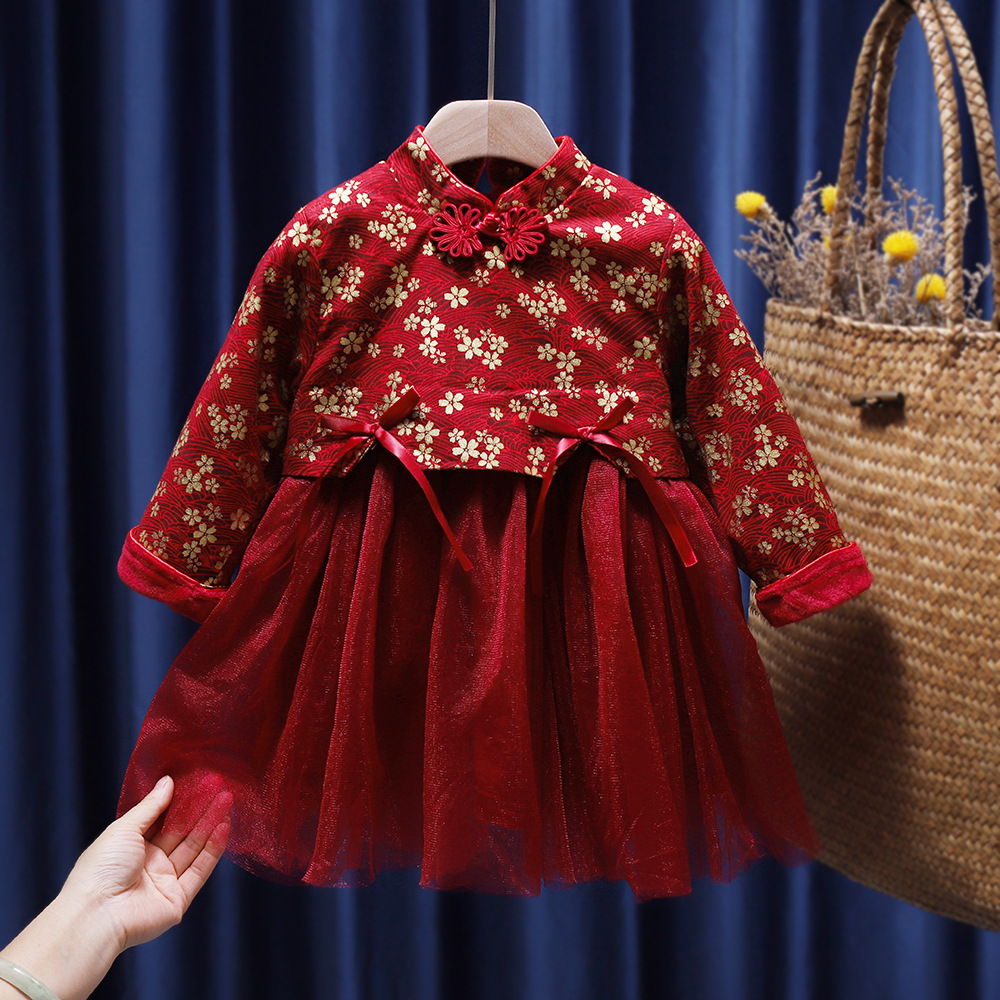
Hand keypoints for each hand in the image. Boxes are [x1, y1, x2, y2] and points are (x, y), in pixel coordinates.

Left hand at [62, 776, 231, 950]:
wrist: (97, 916)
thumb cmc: (100, 869)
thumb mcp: (124, 828)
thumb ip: (151, 806)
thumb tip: (167, 781)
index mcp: (131, 846)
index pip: (161, 819)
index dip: (179, 801)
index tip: (198, 782)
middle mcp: (149, 863)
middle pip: (180, 832)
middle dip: (200, 809)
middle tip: (219, 787)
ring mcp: (164, 881)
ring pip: (193, 848)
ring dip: (210, 824)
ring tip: (226, 799)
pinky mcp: (178, 899)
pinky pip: (199, 870)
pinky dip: (213, 849)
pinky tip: (223, 827)